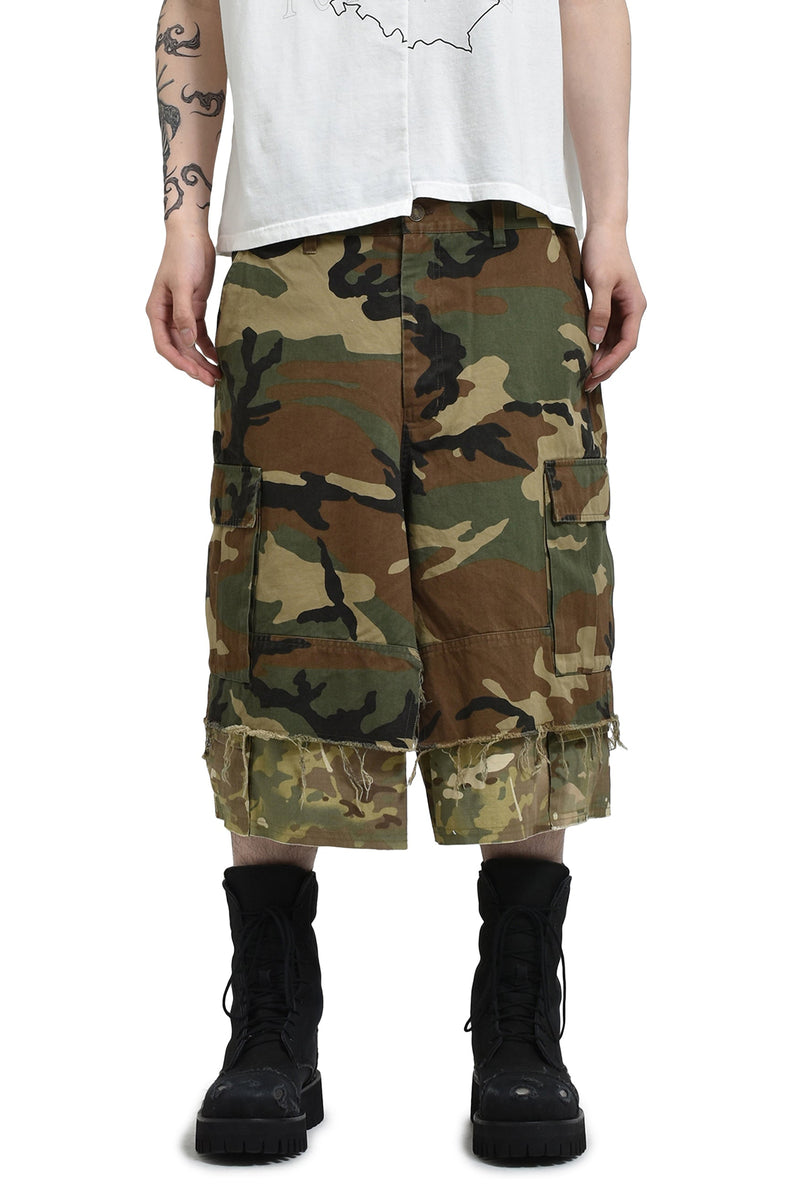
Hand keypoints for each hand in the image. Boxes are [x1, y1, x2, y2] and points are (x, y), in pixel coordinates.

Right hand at [145, 229, 222, 386]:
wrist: (192, 234)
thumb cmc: (183, 255)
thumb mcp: (183, 284)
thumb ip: (184, 314)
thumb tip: (187, 340)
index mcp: (156, 311)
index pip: (164, 345)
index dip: (180, 362)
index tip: (196, 373)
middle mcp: (166, 316)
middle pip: (179, 349)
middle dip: (194, 366)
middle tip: (211, 381)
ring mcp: (180, 314)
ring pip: (190, 345)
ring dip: (202, 360)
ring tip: (217, 375)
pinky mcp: (194, 308)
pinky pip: (200, 334)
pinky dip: (208, 347)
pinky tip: (218, 358)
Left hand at [580, 223, 646, 390]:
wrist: (604, 231)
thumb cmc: (604, 251)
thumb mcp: (600, 281)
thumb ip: (600, 310)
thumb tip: (596, 338)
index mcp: (635, 306)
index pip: (627, 342)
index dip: (612, 361)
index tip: (596, 373)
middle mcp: (631, 311)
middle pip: (621, 347)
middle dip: (607, 366)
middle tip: (587, 384)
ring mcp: (621, 310)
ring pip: (613, 342)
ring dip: (601, 359)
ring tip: (584, 376)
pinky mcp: (609, 306)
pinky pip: (605, 332)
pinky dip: (596, 346)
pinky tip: (585, 356)